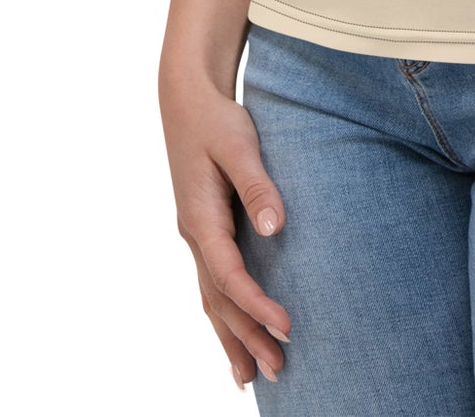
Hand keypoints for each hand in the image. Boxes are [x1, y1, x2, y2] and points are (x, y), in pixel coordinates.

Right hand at [160, 66, 293, 390]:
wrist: (187, 98)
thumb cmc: (215, 118)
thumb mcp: (239, 144)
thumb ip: (257, 186)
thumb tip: (275, 228)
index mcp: (200, 218)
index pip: (229, 275)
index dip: (256, 305)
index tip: (286, 327)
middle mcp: (194, 234)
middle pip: (219, 298)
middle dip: (246, 336)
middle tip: (277, 371)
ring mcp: (196, 235)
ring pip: (212, 298)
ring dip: (232, 336)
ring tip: (252, 377)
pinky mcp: (205, 229)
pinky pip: (213, 283)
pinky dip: (223, 313)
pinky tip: (234, 334)